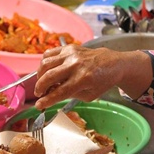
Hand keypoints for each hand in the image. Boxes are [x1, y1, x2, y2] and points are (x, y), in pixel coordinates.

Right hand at [33, 44, 151, 110]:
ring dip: (39, 75)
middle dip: (40, 88)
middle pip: (49, 77)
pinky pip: (49, 53)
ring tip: (43, 83)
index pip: (60, 92)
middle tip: (39, 94)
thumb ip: (70, 95)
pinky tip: (46, 71)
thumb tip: (52, 94)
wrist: (113, 63)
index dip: (47, 100)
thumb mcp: (89, 95)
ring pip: (46, 64)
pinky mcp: (69, 47)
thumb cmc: (102, 81)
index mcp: (83, 79)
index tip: (39, 105)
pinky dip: (44, 63)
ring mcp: (72, 54)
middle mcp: (76, 65)